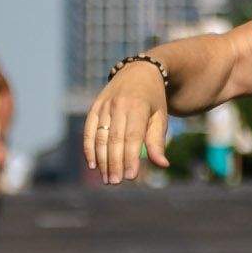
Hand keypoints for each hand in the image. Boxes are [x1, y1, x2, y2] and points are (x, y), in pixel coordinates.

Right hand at [83, 62, 168, 184]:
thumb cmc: (153, 100)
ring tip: (107, 178)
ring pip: (100, 136)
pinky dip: (89, 148)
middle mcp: (119, 104)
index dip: (130, 157)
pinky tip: (92, 165)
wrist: (138, 71)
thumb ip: (157, 141)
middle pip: (114, 139)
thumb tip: (162, 165)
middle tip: (116, 182)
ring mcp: (105, 105)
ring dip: (102, 160)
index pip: (133, 136)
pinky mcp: (95, 106)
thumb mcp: (160, 117)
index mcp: (139, 106)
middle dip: (115, 162)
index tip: (131, 176)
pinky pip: (89, 130)